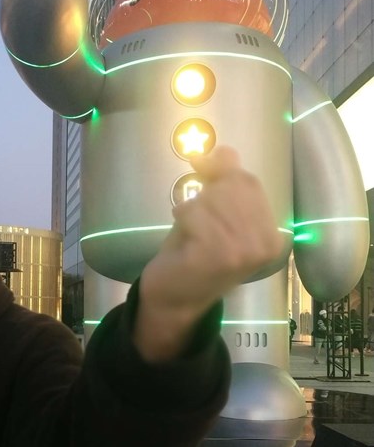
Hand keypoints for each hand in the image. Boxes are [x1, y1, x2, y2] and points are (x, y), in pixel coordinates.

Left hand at [133, 146, 284, 361]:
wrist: (174, 298)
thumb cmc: (193, 254)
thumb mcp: (213, 213)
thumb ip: (222, 181)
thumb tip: (218, 148)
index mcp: (272, 235)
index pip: (249, 182)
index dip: (222, 169)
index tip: (202, 169)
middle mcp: (265, 244)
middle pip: (232, 186)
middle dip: (206, 193)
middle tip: (194, 217)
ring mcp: (244, 252)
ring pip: (212, 199)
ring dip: (192, 209)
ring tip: (191, 232)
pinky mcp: (217, 256)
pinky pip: (196, 214)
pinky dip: (184, 219)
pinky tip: (185, 239)